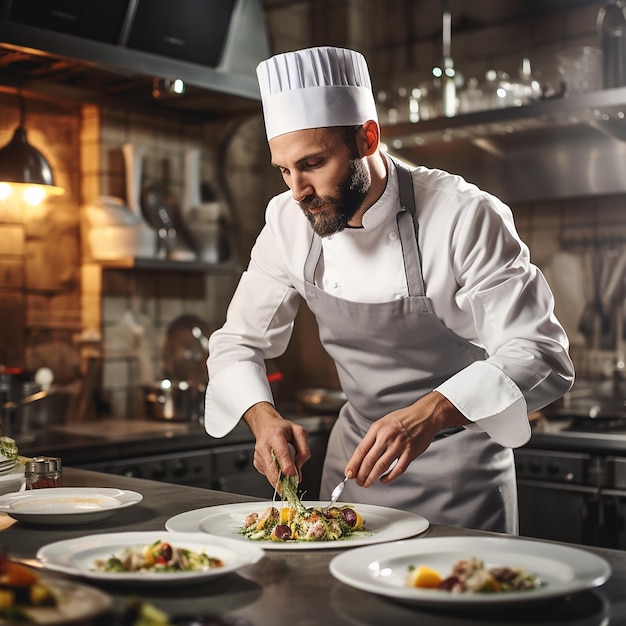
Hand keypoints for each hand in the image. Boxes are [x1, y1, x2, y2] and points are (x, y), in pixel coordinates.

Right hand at [243, 401, 310, 486]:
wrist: (266, 426)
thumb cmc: (283, 429)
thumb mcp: (299, 433)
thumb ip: (303, 451)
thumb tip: (299, 469)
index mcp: (275, 435)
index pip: (281, 453)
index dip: (288, 467)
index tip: (295, 477)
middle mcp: (264, 445)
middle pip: (273, 469)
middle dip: (283, 480)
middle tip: (293, 486)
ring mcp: (258, 455)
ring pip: (270, 475)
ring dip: (281, 480)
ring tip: (289, 476)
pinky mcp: (256, 462)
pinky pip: (268, 474)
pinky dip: (276, 475)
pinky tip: (280, 467)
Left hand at [344, 391, 469, 487]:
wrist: (424, 415)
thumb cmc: (403, 419)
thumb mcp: (383, 423)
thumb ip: (373, 439)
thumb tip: (361, 457)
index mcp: (377, 429)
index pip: (361, 449)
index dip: (353, 464)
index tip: (349, 473)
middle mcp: (387, 436)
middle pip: (369, 460)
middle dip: (361, 474)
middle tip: (358, 481)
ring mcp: (399, 445)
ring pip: (381, 466)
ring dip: (372, 477)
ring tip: (367, 483)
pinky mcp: (410, 452)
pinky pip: (397, 469)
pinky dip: (389, 477)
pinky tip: (383, 480)